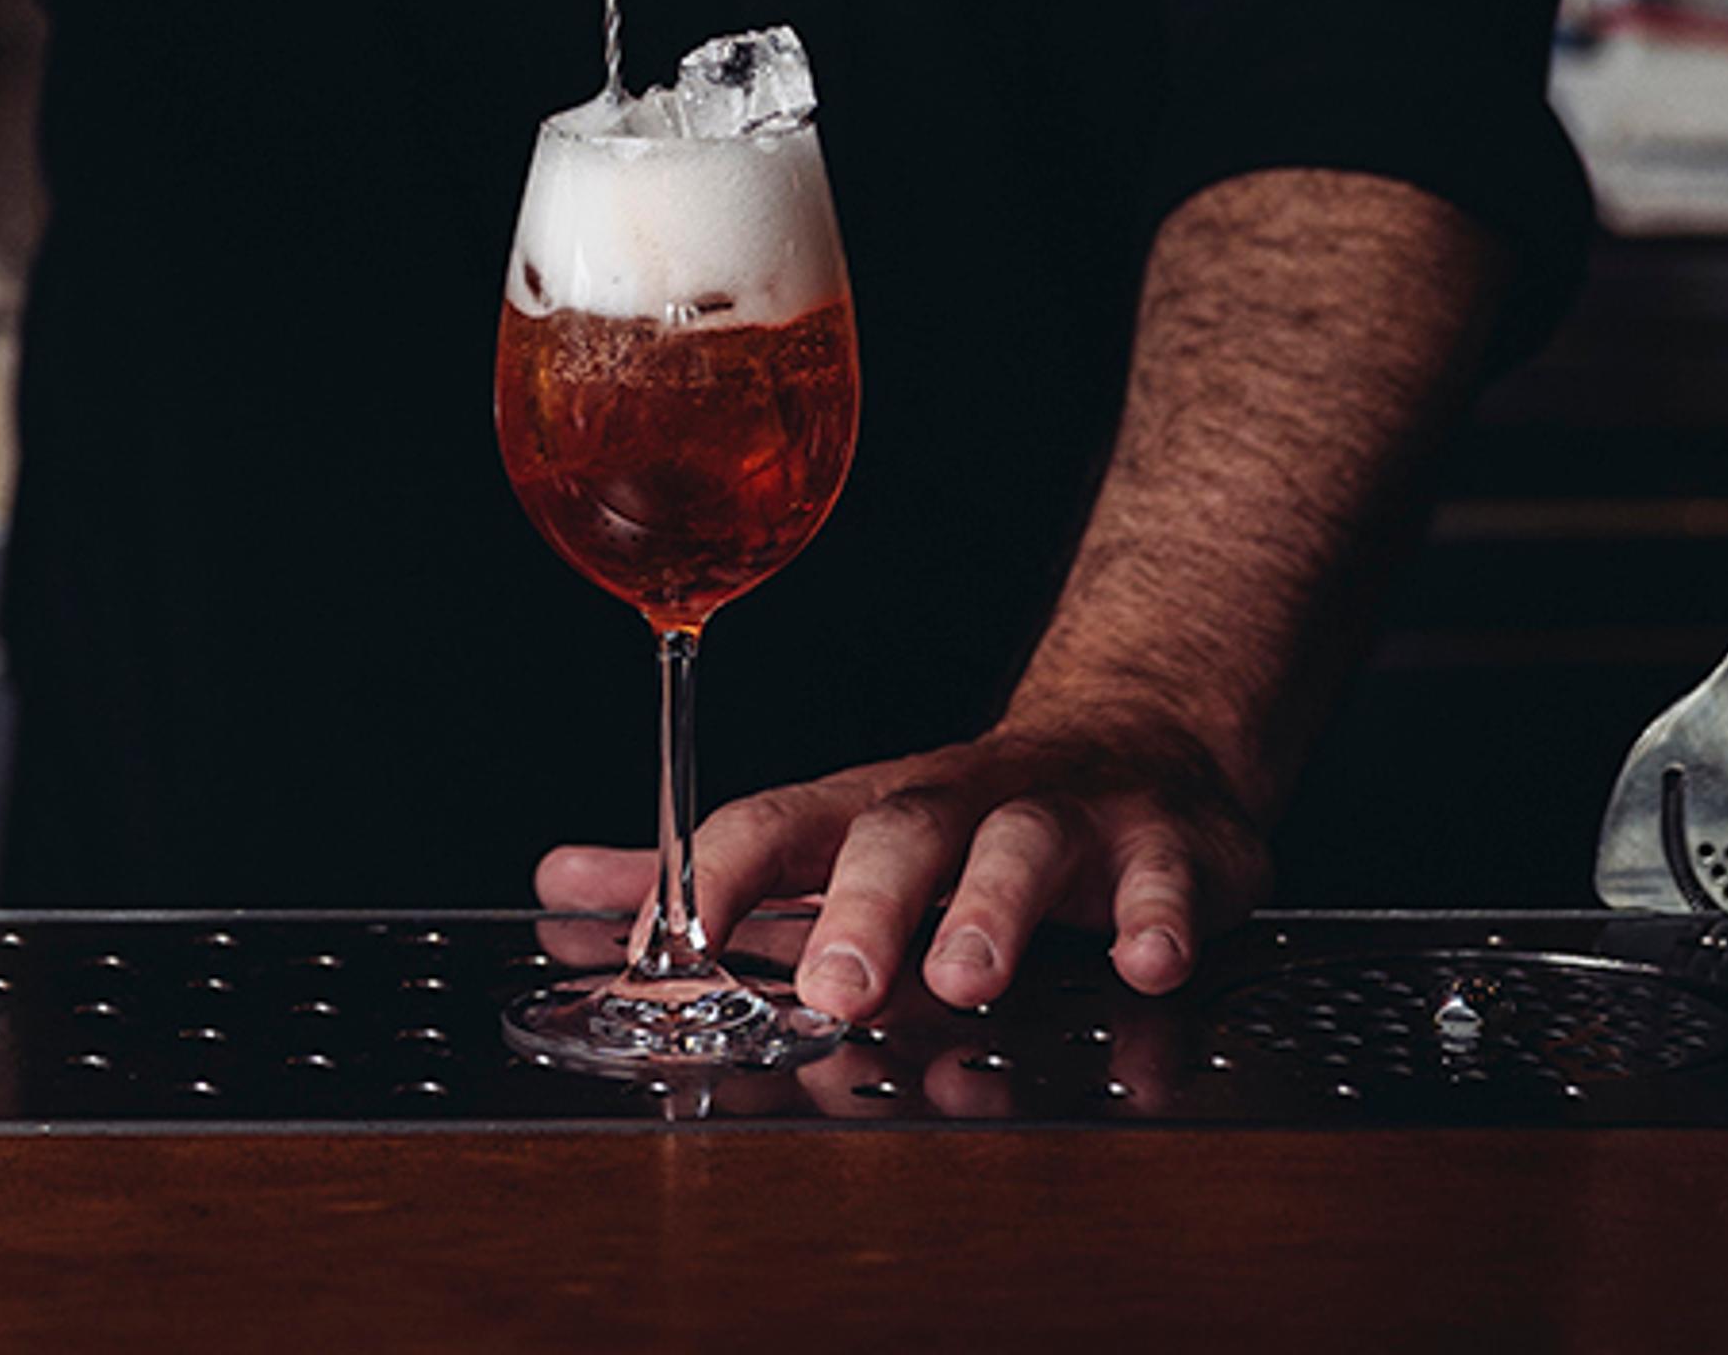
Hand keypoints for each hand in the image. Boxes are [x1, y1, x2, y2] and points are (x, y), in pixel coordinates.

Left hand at [535, 713, 1269, 1025]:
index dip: (721, 872)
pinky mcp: (1164, 847)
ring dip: (992, 910)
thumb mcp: (838, 839)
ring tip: (968, 980)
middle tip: (836, 986)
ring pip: (1023, 845)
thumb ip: (712, 873)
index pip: (780, 823)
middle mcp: (959, 801)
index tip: (673, 939)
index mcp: (869, 809)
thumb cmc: (962, 820)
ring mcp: (1064, 816)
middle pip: (900, 831)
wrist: (1139, 741)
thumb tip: (562, 887)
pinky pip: (1165, 878)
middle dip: (863, 905)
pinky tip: (1146, 962)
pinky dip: (1157, 917)